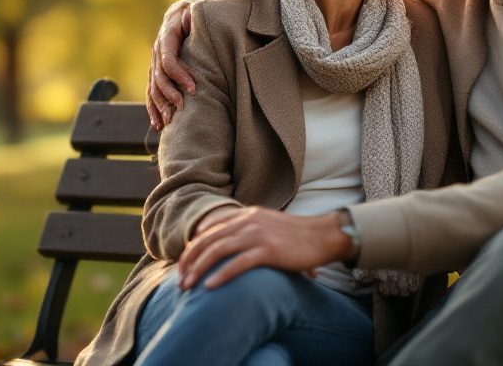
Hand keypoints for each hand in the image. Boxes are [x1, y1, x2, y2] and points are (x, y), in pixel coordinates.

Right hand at [147, 0, 199, 129]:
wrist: (188, 7)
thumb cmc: (200, 9)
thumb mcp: (200, 7)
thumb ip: (198, 15)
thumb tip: (194, 17)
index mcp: (168, 33)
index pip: (168, 59)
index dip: (179, 75)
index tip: (194, 89)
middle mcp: (158, 48)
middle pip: (158, 76)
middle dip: (169, 94)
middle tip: (182, 109)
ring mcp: (156, 60)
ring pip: (153, 86)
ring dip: (160, 105)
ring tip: (169, 122)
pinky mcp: (158, 70)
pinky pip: (152, 91)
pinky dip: (154, 108)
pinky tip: (157, 125)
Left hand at [177, 207, 352, 289]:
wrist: (323, 235)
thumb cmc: (296, 236)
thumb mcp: (267, 226)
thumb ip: (248, 231)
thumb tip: (229, 245)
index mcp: (246, 215)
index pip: (210, 230)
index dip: (193, 248)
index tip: (183, 265)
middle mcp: (248, 222)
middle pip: (209, 240)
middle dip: (190, 261)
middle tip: (179, 280)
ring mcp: (258, 235)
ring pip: (218, 250)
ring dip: (199, 269)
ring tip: (188, 286)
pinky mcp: (269, 250)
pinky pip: (239, 263)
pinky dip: (221, 275)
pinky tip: (210, 287)